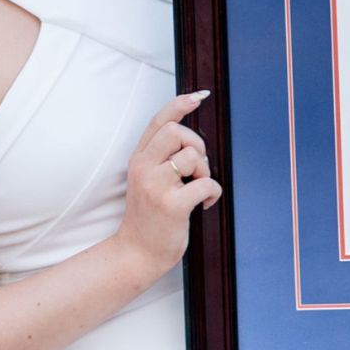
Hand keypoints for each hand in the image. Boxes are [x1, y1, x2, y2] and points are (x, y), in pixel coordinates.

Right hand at [115, 90, 220, 271]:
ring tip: (198, 187)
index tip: (199, 96)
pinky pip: (206, 183)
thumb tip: (188, 134)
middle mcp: (143, 168)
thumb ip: (161, 157)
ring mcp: (156, 187)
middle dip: (196, 143)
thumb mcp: (146, 180)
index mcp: (138, 160)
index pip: (158, 121)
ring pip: (193, 155)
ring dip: (205, 169)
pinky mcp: (172, 205)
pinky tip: (205, 203)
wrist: (137, 253)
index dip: (179, 105)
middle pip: (176, 131)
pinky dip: (213, 192)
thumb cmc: (149, 216)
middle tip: (196, 167)